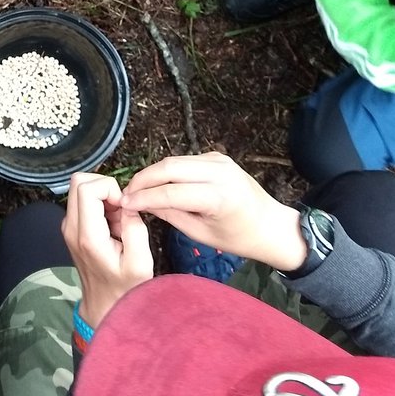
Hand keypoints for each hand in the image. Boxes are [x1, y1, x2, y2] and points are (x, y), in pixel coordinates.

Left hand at [62, 172, 153, 328]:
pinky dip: (100, 205)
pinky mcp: (73, 227)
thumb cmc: (123, 287)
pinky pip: (84, 201)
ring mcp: (69, 226)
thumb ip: (135, 228)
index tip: (123, 207)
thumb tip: (128, 204)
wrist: (104, 304)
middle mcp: (72, 227)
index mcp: (87, 235)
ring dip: (103, 196)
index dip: (109, 188)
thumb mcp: (140, 262)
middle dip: (105, 187)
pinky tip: (112, 226)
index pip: (87, 188)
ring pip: (80, 188)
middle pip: (79, 181)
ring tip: (118, 221)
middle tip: (121, 209)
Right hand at [121, 153, 306, 272]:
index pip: (170, 192)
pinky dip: (168, 171)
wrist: (271, 226)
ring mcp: (220, 160)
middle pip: (169, 167)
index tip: (123, 204)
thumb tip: (141, 205)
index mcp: (218, 196)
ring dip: (153, 173)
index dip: (143, 197)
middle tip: (125, 194)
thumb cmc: (240, 238)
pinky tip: (157, 184)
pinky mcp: (218, 157)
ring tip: (136, 190)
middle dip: (143, 180)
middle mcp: (220, 172)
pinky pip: (185, 161)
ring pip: (174, 161)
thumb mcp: (202, 234)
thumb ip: (171, 215)